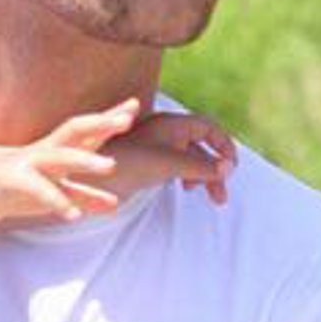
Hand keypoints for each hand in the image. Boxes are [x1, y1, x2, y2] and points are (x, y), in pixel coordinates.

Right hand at [0, 99, 142, 229]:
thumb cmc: (19, 190)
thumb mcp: (58, 192)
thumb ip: (86, 195)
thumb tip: (115, 204)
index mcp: (57, 150)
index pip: (89, 129)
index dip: (110, 117)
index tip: (134, 105)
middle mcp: (47, 150)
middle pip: (77, 131)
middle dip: (101, 124)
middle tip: (127, 120)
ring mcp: (30, 164)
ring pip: (61, 157)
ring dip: (86, 161)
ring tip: (112, 167)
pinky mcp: (15, 181)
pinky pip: (41, 191)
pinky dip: (58, 201)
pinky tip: (75, 216)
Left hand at [105, 108, 235, 206]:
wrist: (88, 178)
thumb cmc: (126, 164)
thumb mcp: (169, 164)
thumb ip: (201, 166)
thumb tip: (230, 168)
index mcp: (171, 124)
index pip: (209, 128)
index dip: (224, 145)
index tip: (232, 168)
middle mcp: (166, 132)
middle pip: (203, 146)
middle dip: (216, 169)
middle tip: (222, 198)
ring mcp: (157, 148)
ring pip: (191, 159)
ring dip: (204, 177)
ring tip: (209, 198)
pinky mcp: (149, 163)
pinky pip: (177, 167)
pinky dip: (188, 177)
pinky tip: (185, 189)